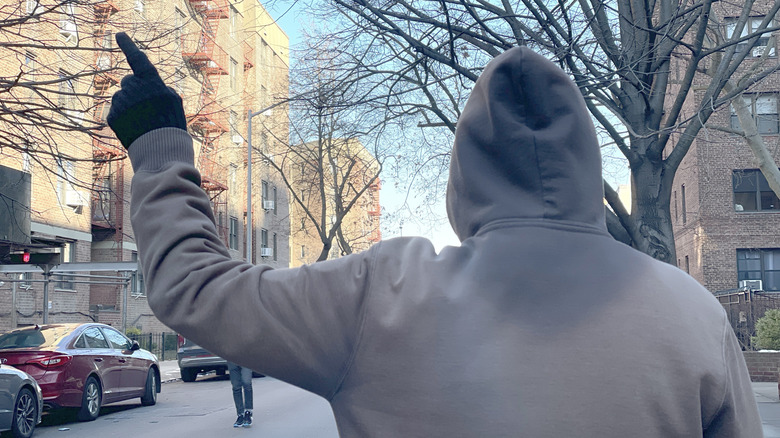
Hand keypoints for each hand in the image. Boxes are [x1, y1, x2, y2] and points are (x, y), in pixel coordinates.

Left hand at [107, 32, 186, 148]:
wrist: (160, 149)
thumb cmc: (171, 125)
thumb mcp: (174, 101)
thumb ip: (158, 86)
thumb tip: (141, 81)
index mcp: (151, 83)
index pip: (137, 59)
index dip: (128, 45)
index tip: (118, 35)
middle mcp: (134, 89)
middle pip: (129, 81)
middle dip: (135, 89)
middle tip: (148, 107)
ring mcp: (122, 102)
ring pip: (121, 96)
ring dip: (129, 104)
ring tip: (142, 120)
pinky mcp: (112, 115)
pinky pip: (115, 110)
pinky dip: (123, 116)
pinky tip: (133, 127)